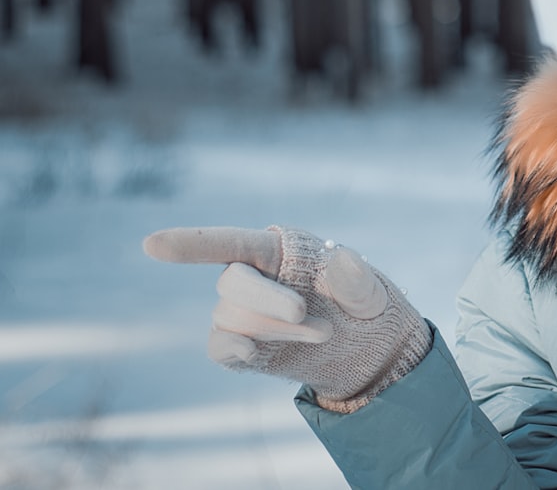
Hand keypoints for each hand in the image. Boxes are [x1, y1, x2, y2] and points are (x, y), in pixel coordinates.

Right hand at [144, 226, 430, 411]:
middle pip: (231, 284)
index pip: (227, 241)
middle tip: (306, 314)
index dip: (191, 243)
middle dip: (267, 302)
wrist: (367, 348)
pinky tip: (255, 351)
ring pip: (232, 318)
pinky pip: (220, 346)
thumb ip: (357, 277)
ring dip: (277, 329)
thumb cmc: (363, 304)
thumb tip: (343, 258)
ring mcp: (242, 313)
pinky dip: (234, 349)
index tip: (150, 245)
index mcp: (277, 250)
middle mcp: (251, 277)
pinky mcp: (241, 346)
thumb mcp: (369, 290)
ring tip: (324, 331)